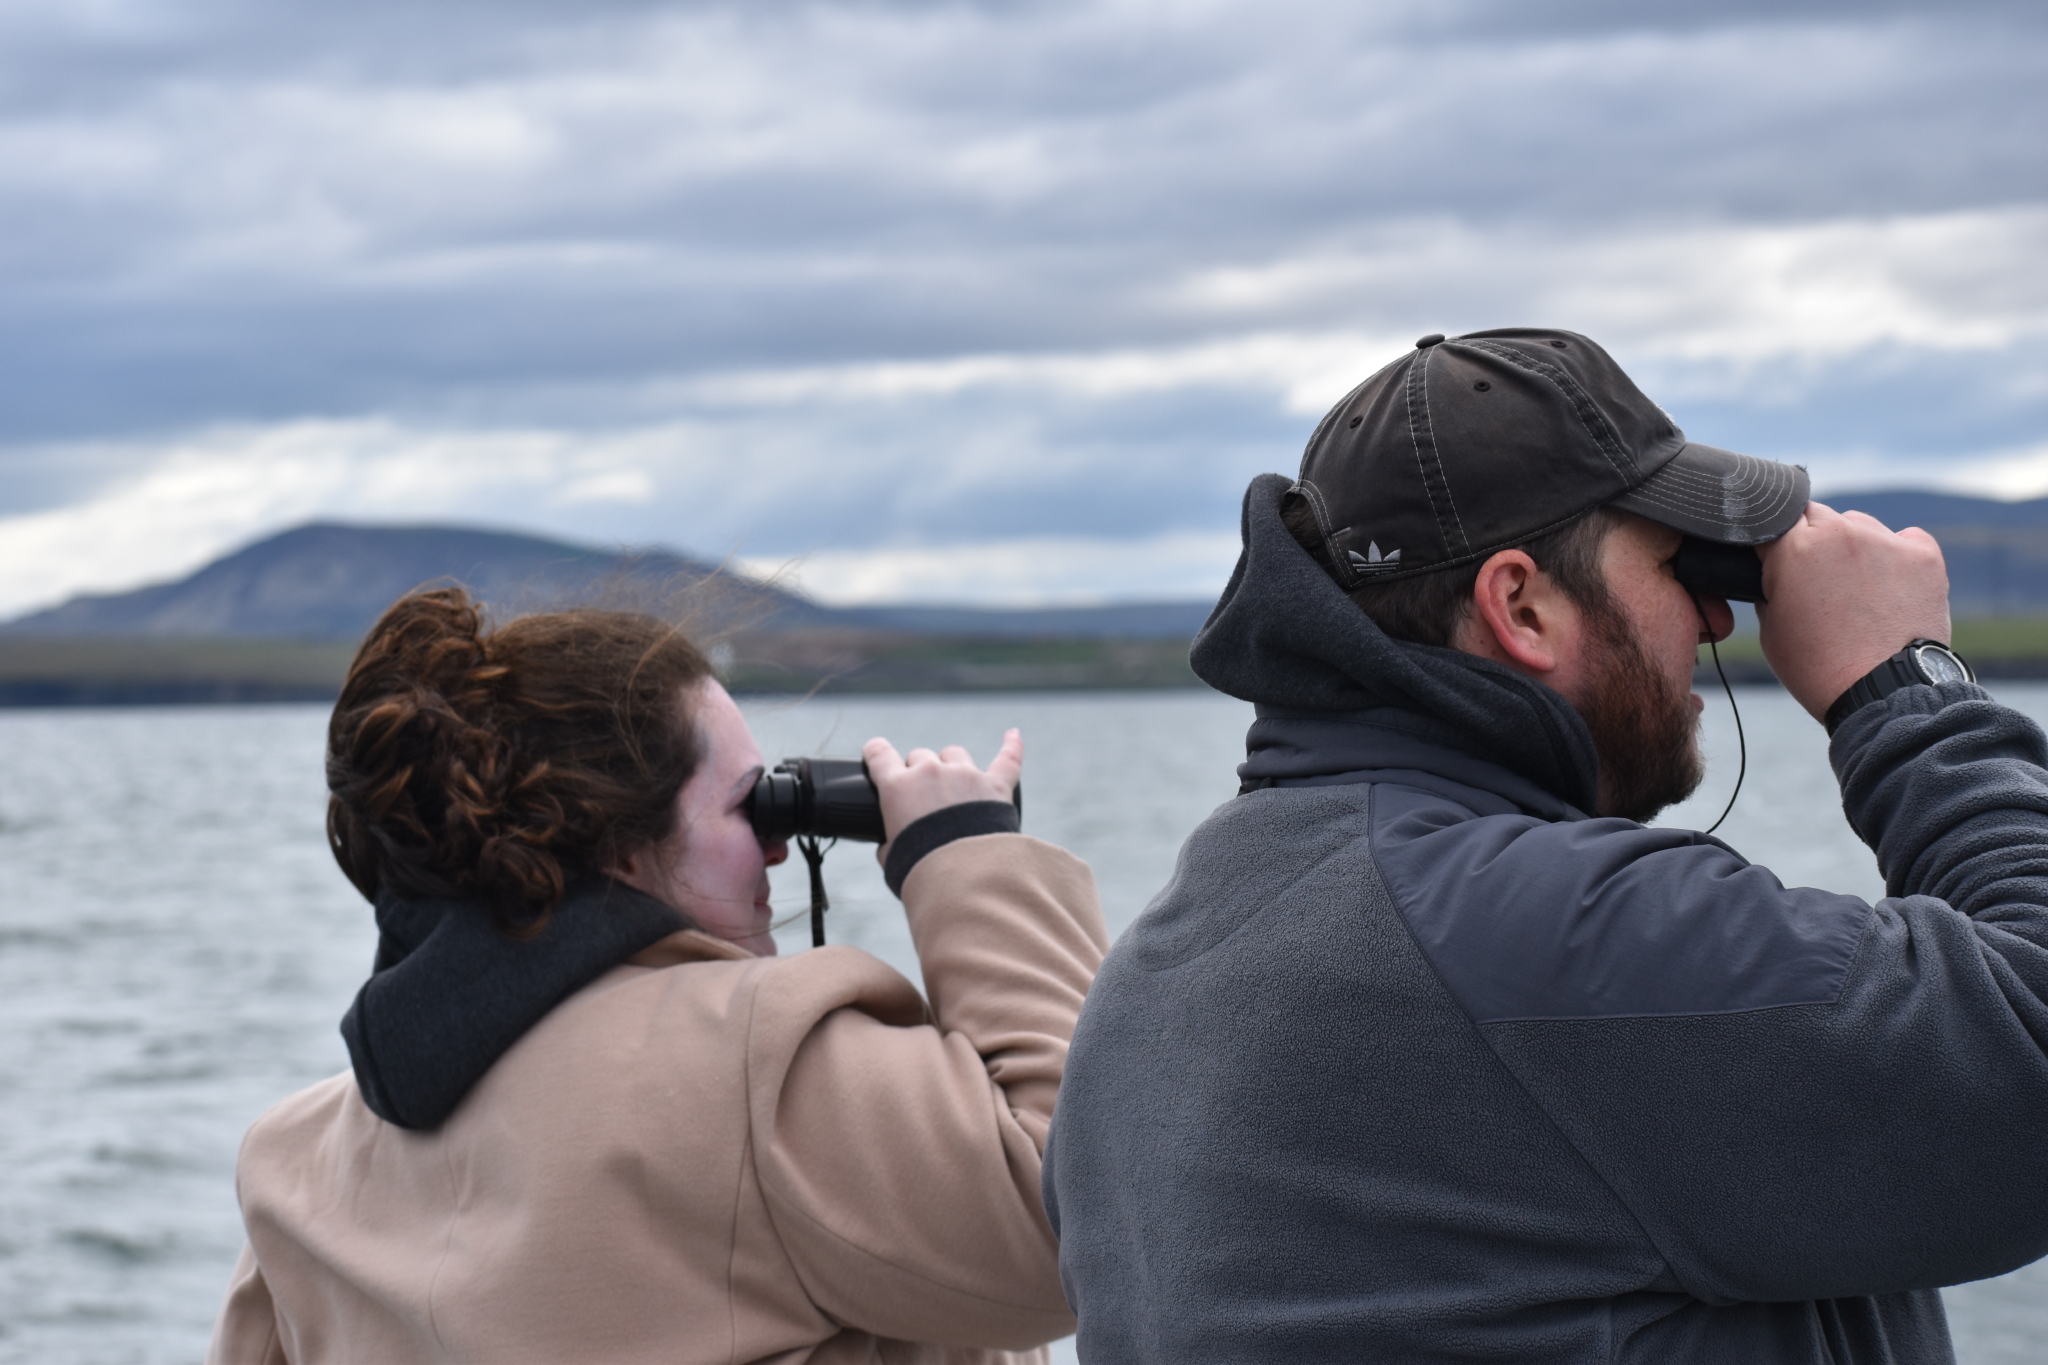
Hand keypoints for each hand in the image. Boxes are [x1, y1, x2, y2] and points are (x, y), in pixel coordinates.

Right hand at [862, 729, 1022, 860]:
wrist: (965, 878)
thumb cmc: (923, 871)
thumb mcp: (892, 858)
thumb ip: (888, 844)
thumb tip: (889, 846)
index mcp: (898, 787)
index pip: (879, 754)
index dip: (876, 753)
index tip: (876, 755)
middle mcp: (931, 772)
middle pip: (920, 756)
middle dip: (918, 773)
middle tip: (922, 800)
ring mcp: (965, 775)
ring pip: (954, 754)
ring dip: (951, 766)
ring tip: (954, 790)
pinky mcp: (996, 785)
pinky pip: (1007, 758)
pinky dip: (1011, 746)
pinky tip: (1012, 735)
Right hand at [1757, 502, 1950, 720]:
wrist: (1883, 693)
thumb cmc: (1819, 667)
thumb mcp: (1771, 625)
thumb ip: (1772, 584)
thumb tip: (1779, 571)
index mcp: (1793, 548)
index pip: (1771, 519)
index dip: (1771, 541)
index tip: (1775, 560)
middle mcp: (1841, 533)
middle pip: (1815, 514)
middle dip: (1810, 539)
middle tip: (1815, 578)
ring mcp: (1886, 541)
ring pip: (1859, 523)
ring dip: (1852, 544)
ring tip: (1856, 588)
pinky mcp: (1924, 555)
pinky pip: (1905, 538)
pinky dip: (1896, 554)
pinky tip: (1890, 585)